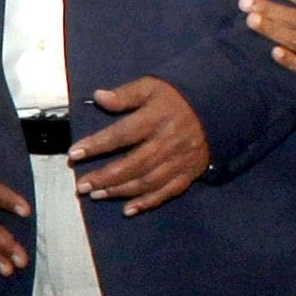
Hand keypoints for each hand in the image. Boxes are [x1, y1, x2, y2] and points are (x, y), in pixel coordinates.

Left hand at [67, 77, 210, 213]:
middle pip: (132, 164)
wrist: (220, 106)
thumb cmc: (178, 95)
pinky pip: (168, 192)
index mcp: (156, 118)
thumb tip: (98, 97)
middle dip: (104, 177)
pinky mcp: (190, 172)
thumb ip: (126, 94)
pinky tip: (128, 209)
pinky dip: (148, 202)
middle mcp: (168, 142)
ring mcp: (180, 160)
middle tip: (82, 186)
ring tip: (97, 195)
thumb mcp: (152, 86)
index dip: (97, 145)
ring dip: (120, 191)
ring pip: (147, 181)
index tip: (74, 154)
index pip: (122, 134)